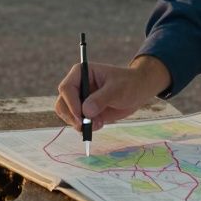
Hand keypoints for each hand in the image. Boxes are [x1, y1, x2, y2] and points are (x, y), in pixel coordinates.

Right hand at [55, 55, 171, 130]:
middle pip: (62, 103)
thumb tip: (85, 111)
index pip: (66, 88)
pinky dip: (86, 127)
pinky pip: (78, 122)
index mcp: (80, 73)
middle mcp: (77, 86)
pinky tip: (100, 124)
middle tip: (84, 127)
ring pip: (67, 115)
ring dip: (79, 124)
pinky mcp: (85, 111)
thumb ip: (101, 99)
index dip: (71, 103)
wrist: (138, 91)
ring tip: (97, 124)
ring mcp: (79, 99)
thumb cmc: (128, 84)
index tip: (81, 116)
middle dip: (71, 117)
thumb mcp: (117, 89)